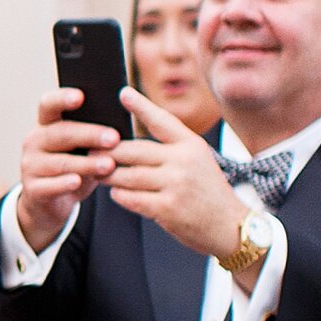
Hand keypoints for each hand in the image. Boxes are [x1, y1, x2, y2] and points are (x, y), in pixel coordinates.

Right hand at [12, 89, 118, 252]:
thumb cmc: (75, 168)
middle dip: (89, 135)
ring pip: (60, 162)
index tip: (81, 96)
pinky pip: (50, 185)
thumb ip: (95, 138)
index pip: (49, 105)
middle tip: (114, 138)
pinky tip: (77, 181)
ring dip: (85, 163)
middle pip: (60, 133)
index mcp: (46, 125)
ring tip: (109, 165)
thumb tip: (121, 128)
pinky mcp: (32, 189)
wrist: (51, 203)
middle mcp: (34, 141)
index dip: (62, 98)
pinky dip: (64, 183)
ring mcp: (30, 166)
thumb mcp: (83, 150)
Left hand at [108, 89, 248, 261]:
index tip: (123, 93)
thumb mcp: (199, 161)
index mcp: (191, 146)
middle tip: (90, 148)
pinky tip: (115, 192)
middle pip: (134, 150)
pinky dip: (119, 195)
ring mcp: (176, 185)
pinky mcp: (167, 208)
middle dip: (108, 151)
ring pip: (128, 175)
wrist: (230, 227)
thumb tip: (130, 140)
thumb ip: (172, 149)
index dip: (141, 106)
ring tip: (97, 172)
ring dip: (108, 174)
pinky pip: (131, 198)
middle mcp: (184, 162)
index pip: (162, 120)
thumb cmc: (208, 192)